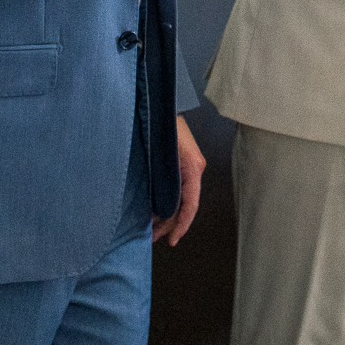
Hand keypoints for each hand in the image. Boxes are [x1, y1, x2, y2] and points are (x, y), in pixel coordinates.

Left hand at [153, 115, 203, 245]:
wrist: (162, 104)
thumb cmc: (163, 124)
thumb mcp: (162, 151)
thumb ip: (163, 176)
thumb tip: (157, 205)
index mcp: (193, 167)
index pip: (190, 205)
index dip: (181, 224)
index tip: (172, 240)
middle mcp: (194, 170)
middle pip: (185, 206)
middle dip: (170, 225)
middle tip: (154, 239)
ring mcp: (189, 168)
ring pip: (180, 200)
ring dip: (166, 215)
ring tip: (150, 230)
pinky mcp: (182, 166)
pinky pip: (177, 190)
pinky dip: (166, 203)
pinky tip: (153, 212)